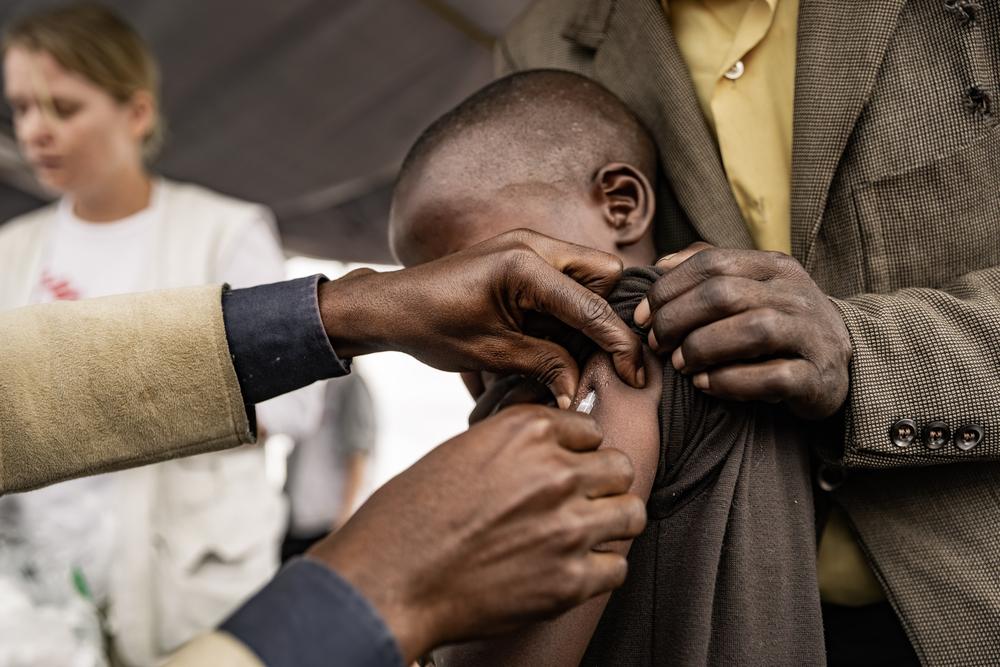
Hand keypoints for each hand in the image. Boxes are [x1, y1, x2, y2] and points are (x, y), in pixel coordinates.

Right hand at [307, 405, 645, 662]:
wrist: (390, 579)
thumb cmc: (410, 517)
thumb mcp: (462, 452)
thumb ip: (516, 448)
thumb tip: (551, 454)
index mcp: (526, 432)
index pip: (591, 431)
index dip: (578, 452)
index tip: (566, 468)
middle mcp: (555, 472)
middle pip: (620, 468)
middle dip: (602, 484)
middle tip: (580, 502)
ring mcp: (567, 527)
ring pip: (630, 513)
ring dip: (609, 524)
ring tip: (582, 535)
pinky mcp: (570, 580)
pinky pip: (616, 567)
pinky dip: (598, 570)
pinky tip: (569, 569)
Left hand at [318, 230, 644, 407]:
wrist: (391, 306)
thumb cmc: (431, 326)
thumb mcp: (492, 353)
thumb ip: (546, 365)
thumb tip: (580, 390)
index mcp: (525, 265)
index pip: (592, 305)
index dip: (619, 344)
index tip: (635, 375)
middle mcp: (533, 244)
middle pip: (603, 274)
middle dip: (606, 315)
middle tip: (595, 356)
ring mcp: (528, 245)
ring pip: (588, 273)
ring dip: (586, 312)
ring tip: (565, 350)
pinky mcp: (521, 256)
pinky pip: (564, 277)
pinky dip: (566, 307)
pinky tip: (550, 336)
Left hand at [633, 244, 851, 418]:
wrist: (839, 363)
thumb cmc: (778, 323)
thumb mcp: (750, 288)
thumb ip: (707, 270)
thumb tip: (660, 265)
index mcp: (775, 266)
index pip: (712, 262)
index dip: (667, 288)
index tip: (641, 316)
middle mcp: (796, 294)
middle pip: (724, 295)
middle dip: (677, 320)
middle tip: (657, 343)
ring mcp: (812, 334)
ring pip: (751, 330)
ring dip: (702, 348)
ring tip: (679, 364)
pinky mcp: (819, 377)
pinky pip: (773, 376)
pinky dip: (730, 382)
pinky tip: (705, 384)